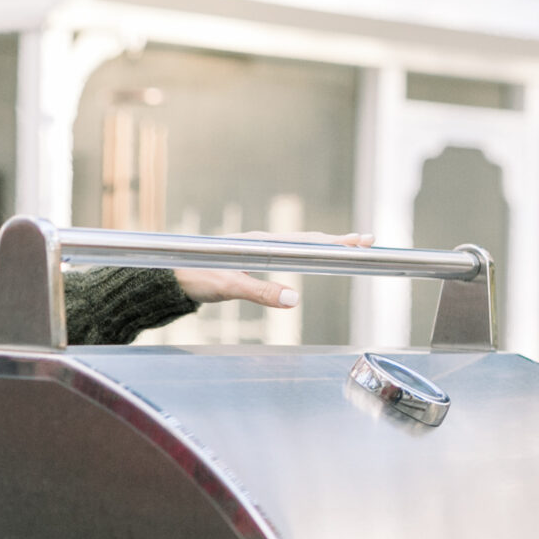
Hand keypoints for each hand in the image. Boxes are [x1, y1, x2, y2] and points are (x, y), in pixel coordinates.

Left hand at [173, 231, 372, 308]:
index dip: (334, 243)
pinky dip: (309, 253)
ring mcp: (259, 247)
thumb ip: (260, 292)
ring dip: (326, 246)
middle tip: (368, 241)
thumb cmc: (196, 278)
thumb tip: (295, 299)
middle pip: (308, 240)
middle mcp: (263, 240)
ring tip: (351, 246)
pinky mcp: (253, 257)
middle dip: (338, 241)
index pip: (306, 242)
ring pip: (300, 245)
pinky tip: (317, 257)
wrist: (171, 276)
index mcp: (261, 242)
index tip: (359, 242)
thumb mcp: (228, 287)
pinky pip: (288, 252)